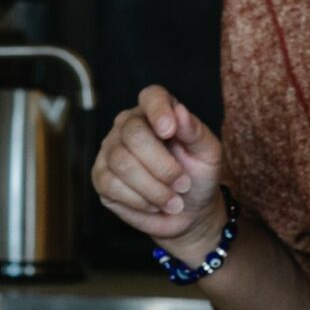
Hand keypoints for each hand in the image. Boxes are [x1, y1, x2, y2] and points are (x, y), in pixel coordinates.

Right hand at [91, 86, 225, 247]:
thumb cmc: (198, 176)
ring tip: (173, 201)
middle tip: (183, 185)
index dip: (158, 110)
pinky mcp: (100, 177)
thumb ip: (196, 132)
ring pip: (122, 163)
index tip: (169, 131)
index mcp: (156, 112)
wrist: (188, 213)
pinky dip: (138, 200)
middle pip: (133, 134)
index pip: (151, 97)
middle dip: (162, 166)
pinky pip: (111, 185)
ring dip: (153, 188)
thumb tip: (180, 111)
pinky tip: (153, 204)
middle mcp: (128, 126)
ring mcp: (110, 150)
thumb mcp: (208, 154)